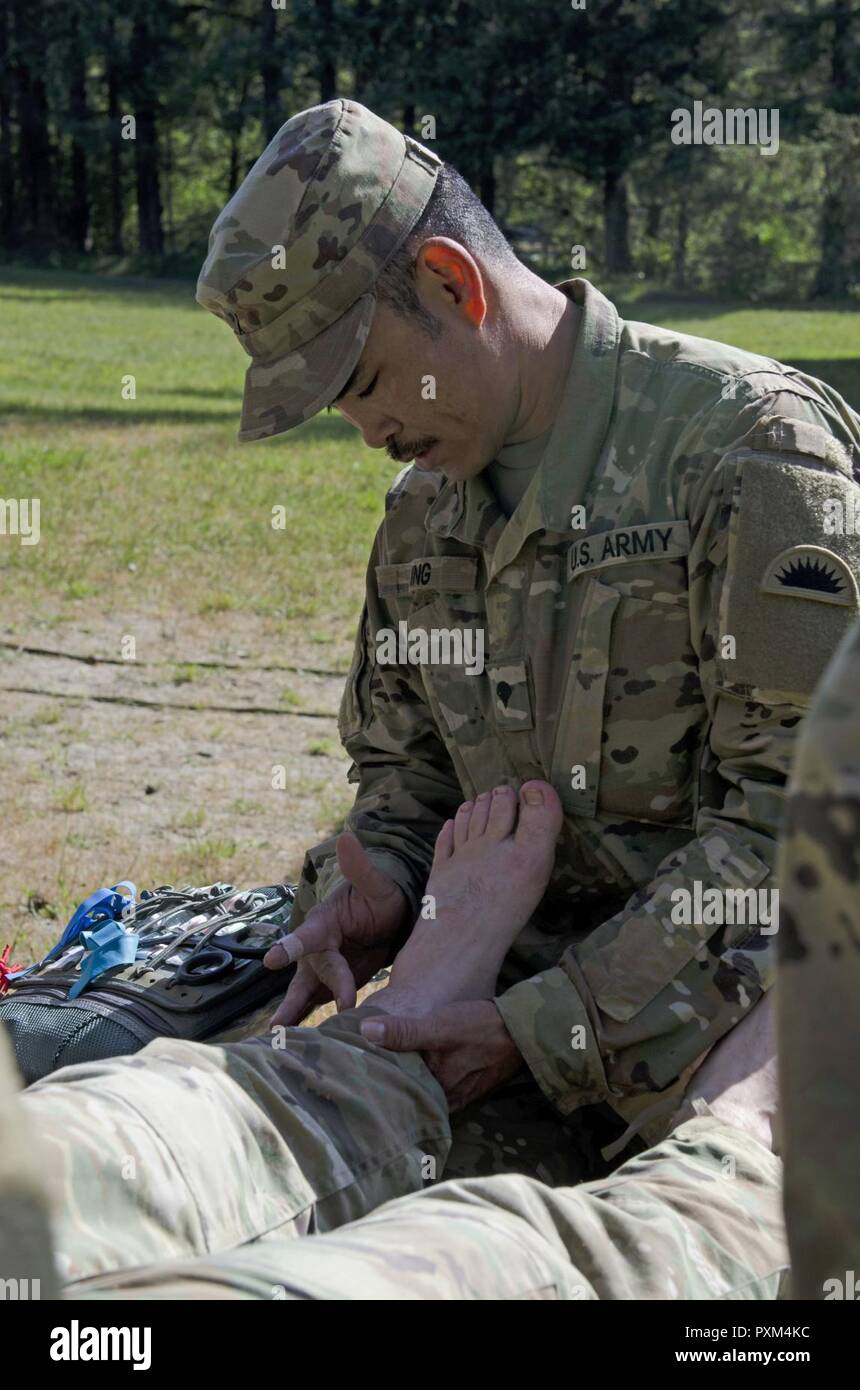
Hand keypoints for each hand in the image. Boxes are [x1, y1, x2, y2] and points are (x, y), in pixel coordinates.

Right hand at [265, 832, 408, 1026]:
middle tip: (280, 1025)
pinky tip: (299, 1052)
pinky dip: (310, 1026)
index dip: (291, 947)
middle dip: (296, 1001)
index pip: (305, 937)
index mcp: (323, 924)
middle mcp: (316, 951)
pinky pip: (319, 1008)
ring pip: (303, 997)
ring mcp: (322, 972)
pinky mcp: (333, 988)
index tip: (273, 960)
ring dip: (293, 1019)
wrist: (385, 916)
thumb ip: (361, 867)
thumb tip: (347, 836)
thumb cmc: (379, 896)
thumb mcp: (376, 883)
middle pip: (306, 978)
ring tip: (278, 1045)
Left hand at [360, 1000, 522, 1110]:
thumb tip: (364, 1030)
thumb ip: (404, 1031)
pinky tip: (415, 1067)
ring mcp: (459, 1096)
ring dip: (409, 1084)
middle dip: (390, 1089)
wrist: (521, 1028)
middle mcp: (448, 1103)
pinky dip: (426, 1080)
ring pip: (425, 1094)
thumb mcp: (439, 1026)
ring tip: (380, 1071)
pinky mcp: (467, 1086)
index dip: (376, 1089)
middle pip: (412, 1099)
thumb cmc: (480, 1027)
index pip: (398, 1099)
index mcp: (438, 1094)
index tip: (354, 1078)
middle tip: (361, 1075)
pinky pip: (439, 1088)